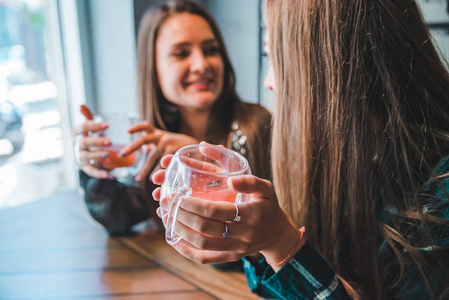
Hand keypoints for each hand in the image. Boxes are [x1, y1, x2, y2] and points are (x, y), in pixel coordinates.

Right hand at [73, 105, 110, 178]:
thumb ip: (87, 116)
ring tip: (107, 156)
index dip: (93, 126)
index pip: (82, 128)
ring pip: (86, 157)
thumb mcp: (88, 126)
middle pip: (84, 143)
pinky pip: (90, 171)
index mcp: (78, 134)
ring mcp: (80, 157)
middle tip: (110, 142)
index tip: (107, 125)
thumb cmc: (88, 136)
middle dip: (96, 142)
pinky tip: (108, 175)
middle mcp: (77, 145)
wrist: (83, 153)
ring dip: (96, 156)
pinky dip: (98, 173)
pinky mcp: (85, 167)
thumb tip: (81, 105)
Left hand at [118, 122, 198, 180]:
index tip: (126, 131)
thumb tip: (143, 150)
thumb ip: (156, 145)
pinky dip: (156, 172)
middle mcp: (162, 137)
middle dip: (131, 147)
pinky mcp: (173, 152)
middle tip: (121, 154)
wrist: (198, 148)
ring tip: (138, 178)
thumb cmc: (180, 147)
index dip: (136, 128)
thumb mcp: (168, 142)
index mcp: (159, 134)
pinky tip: (153, 178)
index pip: (146, 126)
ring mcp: (168, 144)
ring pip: (152, 158)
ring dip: (144, 169)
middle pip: (144, 140)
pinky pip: (161, 164)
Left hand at [152, 155, 303, 270]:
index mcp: (250, 215)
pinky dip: (186, 250)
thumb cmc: (268, 206)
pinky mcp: (229, 257)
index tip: (177, 194)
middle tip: (166, 203)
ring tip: (166, 217)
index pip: (215, 211)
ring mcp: (235, 249)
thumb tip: (229, 179)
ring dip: (180, 231)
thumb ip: (249, 182)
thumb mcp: (266, 189)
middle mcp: (243, 235)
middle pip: (205, 228)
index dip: (193, 204)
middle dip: (181, 215)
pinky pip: (204, 258)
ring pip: (202, 244)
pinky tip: (174, 238)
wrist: (276, 234)